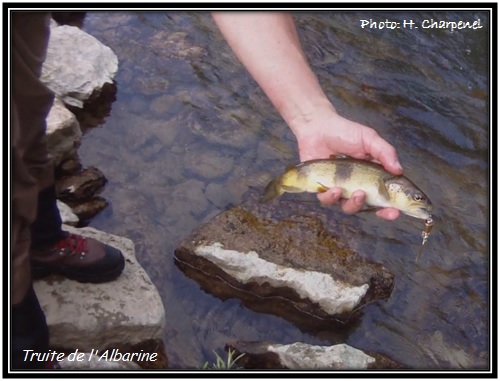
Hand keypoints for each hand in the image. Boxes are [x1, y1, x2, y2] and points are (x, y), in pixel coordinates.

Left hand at [291, 105, 402, 219]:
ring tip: (357, 193)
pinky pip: (327, 200)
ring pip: (348, 207)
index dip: (390, 207)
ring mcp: (339, 188)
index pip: (384, 195)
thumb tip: (399, 170)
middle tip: (380, 208)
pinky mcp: (322, 188)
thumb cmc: (344, 132)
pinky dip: (331, 197)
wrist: (317, 127)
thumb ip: (384, 152)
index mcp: (371, 175)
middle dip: (377, 211)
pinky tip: (335, 188)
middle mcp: (356, 184)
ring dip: (354, 204)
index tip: (396, 211)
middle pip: (369, 206)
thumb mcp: (369, 139)